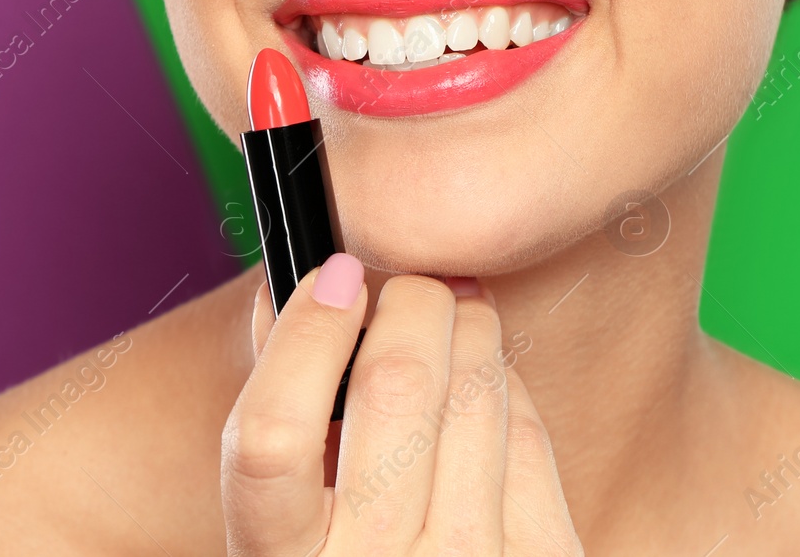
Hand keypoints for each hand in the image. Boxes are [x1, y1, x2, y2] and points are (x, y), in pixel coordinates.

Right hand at [223, 253, 584, 555]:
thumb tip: (325, 282)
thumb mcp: (287, 521)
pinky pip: (527, 433)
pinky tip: (485, 385)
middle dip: (411, 303)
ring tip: (453, 321)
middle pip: (397, 384)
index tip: (334, 277)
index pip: (272, 435)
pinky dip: (505, 388)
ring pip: (477, 391)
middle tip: (410, 288)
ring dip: (468, 330)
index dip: (306, 335)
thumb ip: (287, 411)